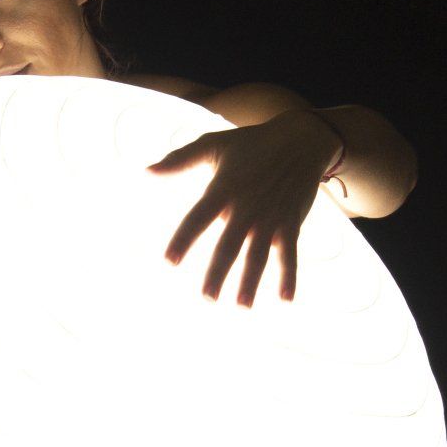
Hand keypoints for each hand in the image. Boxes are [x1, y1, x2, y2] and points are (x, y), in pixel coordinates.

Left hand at [147, 111, 338, 306]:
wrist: (300, 141)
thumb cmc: (251, 144)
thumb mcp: (214, 145)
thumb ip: (179, 160)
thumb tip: (146, 171)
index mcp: (223, 189)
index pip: (198, 218)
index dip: (184, 240)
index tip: (169, 262)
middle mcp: (246, 207)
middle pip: (229, 245)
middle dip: (218, 272)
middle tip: (207, 297)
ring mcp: (270, 217)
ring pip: (258, 255)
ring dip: (250, 281)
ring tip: (241, 306)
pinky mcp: (290, 223)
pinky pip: (289, 254)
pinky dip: (289, 276)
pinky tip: (285, 300)